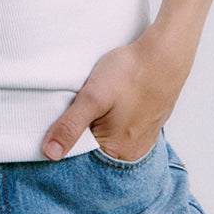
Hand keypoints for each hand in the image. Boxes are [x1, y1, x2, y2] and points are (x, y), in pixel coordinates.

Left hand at [42, 27, 194, 161]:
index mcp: (117, 152)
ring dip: (96, 124)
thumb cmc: (130, 73)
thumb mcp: (92, 97)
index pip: (79, 158)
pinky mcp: (147, 126)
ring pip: (107, 138)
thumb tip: (50, 153)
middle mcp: (132, 152)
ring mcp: (142, 139)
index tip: (56, 123)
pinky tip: (110, 104)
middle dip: (81, 132)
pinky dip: (111, 119)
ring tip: (96, 104)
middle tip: (79, 107)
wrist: (164, 55)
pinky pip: (121, 129)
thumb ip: (70, 126)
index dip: (64, 141)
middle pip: (94, 149)